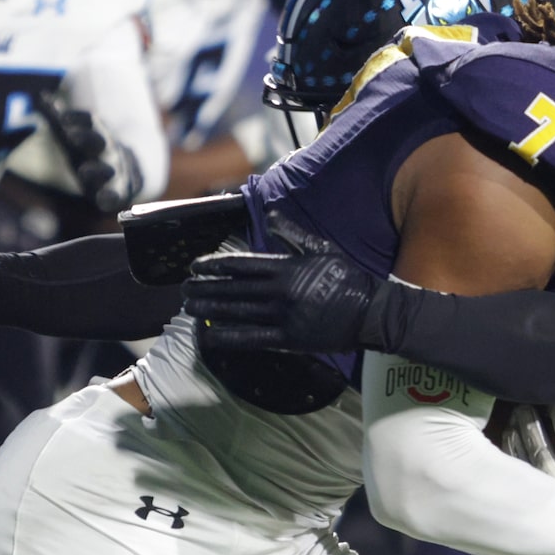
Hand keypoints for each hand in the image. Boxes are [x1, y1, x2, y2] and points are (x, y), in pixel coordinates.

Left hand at [32, 90, 140, 213]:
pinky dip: (110, 197)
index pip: (90, 121)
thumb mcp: (77, 135)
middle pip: (98, 142)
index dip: (77, 118)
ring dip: (97, 170)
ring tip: (83, 171)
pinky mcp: (117, 192)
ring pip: (108, 170)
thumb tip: (43, 97)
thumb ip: (60, 120)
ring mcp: (114, 171)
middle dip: (87, 138)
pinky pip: (115, 195)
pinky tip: (103, 200)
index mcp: (98, 133)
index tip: (62, 117)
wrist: (128, 170)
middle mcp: (108, 150)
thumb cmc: (92, 151)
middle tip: (71, 135)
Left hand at [183, 250, 377, 353]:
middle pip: (232, 289)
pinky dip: (228, 336)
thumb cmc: (347, 278)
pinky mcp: (288, 340)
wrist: (370, 312)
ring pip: (236, 312)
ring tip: (189, 308)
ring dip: (209, 310)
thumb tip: (270, 215)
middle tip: (184, 288)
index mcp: (285, 267)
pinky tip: (209, 335)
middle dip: (205, 288)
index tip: (195, 266)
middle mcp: (279, 292)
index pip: (240, 264)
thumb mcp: (321, 249)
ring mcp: (282, 317)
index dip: (214, 265)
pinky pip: (251, 339)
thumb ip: (292, 234)